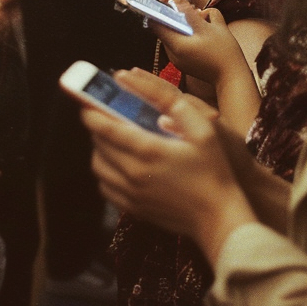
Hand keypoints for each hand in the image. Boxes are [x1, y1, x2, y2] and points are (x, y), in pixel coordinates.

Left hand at [81, 71, 254, 257]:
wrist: (219, 217)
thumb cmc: (214, 170)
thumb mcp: (203, 129)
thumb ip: (172, 103)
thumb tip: (146, 88)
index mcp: (149, 151)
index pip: (106, 128)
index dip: (92, 112)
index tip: (87, 101)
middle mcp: (133, 174)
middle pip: (98, 145)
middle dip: (96, 126)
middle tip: (102, 114)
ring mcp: (132, 194)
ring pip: (98, 167)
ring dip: (98, 148)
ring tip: (110, 137)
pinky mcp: (134, 209)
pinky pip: (106, 187)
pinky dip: (105, 171)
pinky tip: (118, 163)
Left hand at [150, 0, 249, 85]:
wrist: (233, 78)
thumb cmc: (224, 52)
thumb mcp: (210, 26)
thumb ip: (190, 11)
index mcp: (176, 45)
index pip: (156, 22)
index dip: (162, 8)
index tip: (171, 0)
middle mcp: (172, 54)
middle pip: (166, 27)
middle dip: (178, 14)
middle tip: (195, 9)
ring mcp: (177, 60)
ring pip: (174, 34)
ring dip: (184, 24)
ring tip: (202, 19)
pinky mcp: (184, 63)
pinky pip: (180, 43)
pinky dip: (188, 34)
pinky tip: (203, 32)